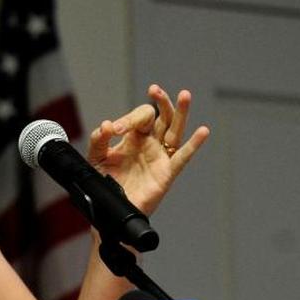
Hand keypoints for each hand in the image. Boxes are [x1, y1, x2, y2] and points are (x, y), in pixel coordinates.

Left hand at [86, 84, 209, 214]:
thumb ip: (98, 140)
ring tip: (185, 95)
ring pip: (175, 131)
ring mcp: (160, 157)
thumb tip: (107, 125)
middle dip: (161, 102)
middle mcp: (151, 144)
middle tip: (155, 90)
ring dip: (181, 113)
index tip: (115, 130)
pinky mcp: (166, 173)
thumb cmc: (106, 184)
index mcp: (134, 137)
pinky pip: (182, 158)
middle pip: (162, 117)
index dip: (128, 120)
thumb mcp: (96, 158)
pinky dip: (194, 145)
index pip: (139, 118)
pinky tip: (203, 132)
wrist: (109, 209)